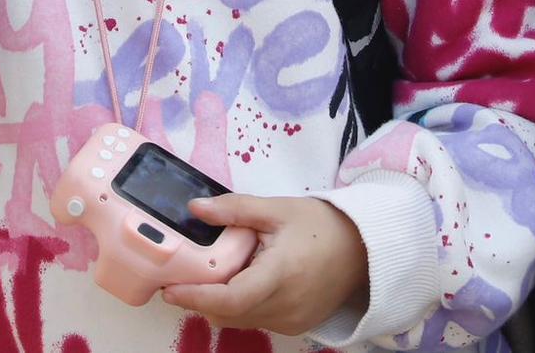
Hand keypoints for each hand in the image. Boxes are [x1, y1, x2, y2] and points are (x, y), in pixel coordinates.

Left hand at [163, 194, 368, 335]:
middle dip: (201, 299)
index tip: (169, 289)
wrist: (365, 248)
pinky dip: (242, 307)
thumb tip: (195, 208)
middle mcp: (286, 305)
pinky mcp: (297, 326)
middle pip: (229, 314)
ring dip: (221, 304)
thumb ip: (235, 209)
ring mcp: (292, 321)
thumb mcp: (278, 209)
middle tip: (181, 278)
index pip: (230, 298)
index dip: (196, 297)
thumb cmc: (323, 224)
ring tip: (212, 277)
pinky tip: (242, 283)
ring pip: (241, 321)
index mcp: (280, 274)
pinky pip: (257, 321)